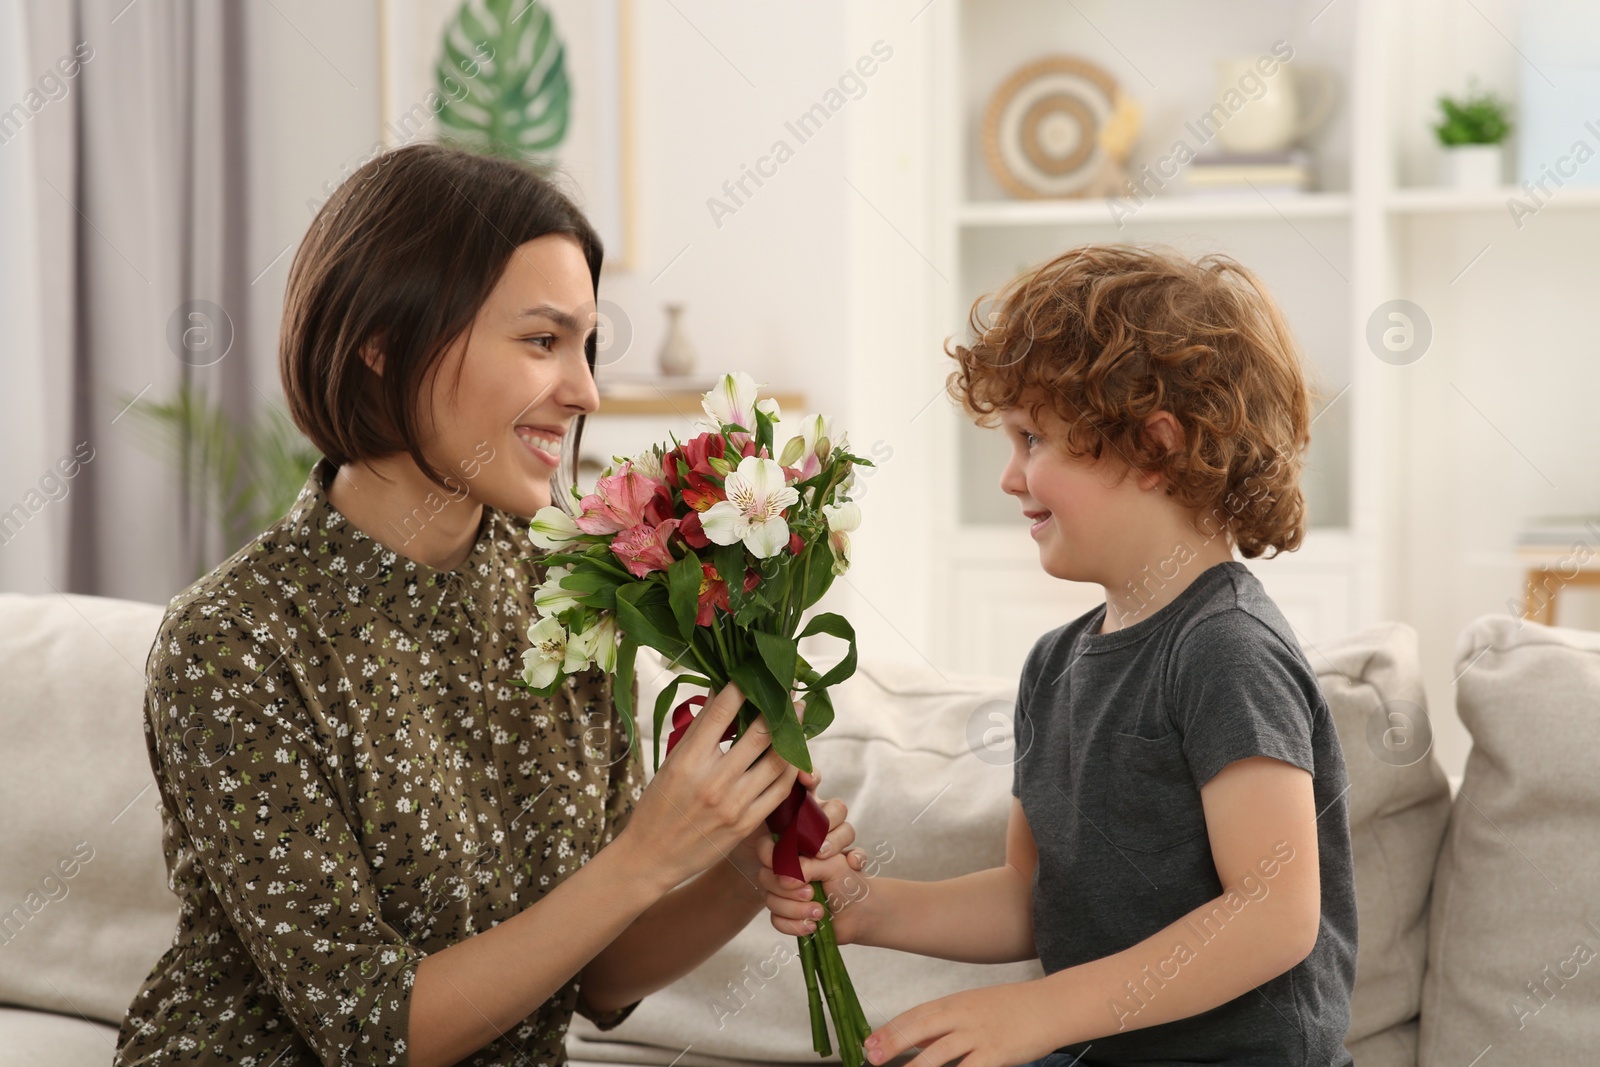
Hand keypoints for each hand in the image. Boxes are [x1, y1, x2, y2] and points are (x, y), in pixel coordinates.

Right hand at [618, 682, 798, 891]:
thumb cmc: (658, 806)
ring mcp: (733, 804)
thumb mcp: (671, 763)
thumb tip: (721, 692)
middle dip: (779, 709)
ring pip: (776, 761)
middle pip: (758, 734)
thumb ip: (699, 730)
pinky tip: (792, 755)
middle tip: (789, 694)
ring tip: (797, 720)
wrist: (651, 857)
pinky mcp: (747, 824)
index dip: (742, 689)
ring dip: (791, 737)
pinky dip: (790, 769)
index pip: (720, 713)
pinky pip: (780, 790)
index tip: (755, 674)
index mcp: (687, 761)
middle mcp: (712, 781)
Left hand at [727, 767, 853, 886]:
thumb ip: (760, 814)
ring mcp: (832, 838)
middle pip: (836, 807)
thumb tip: (759, 808)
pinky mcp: (841, 860)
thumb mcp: (755, 828)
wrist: (772, 878)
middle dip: (827, 818)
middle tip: (811, 834)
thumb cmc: (760, 849)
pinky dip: (857, 857)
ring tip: (820, 854)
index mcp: (799, 803)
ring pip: (847, 830)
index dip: (812, 775)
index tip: (805, 778)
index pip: (812, 780)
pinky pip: (857, 855)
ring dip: (836, 839)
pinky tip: (852, 863)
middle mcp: (819, 817)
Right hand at [756, 801, 869, 944]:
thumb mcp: (833, 864)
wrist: (861, 910)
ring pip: (770, 901)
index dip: (769, 856)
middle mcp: (785, 870)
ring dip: (795, 910)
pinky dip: (794, 925)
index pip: (766, 846)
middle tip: (812, 893)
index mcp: (795, 850)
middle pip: (765, 877)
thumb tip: (784, 879)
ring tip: (820, 912)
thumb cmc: (849, 880)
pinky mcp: (785, 914)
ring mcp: (783, 893)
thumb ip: (807, 865)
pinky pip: (776, 920)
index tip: (786, 868)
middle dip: (789, 890)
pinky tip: (813, 925)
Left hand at [862, 982, 1059, 1066]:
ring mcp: (979, 1034)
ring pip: (939, 1053)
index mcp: (955, 1002)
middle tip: (872, 1057)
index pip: (915, 1015)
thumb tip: (921, 1037)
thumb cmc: (1014, 1008)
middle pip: (920, 1029)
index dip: (891, 1029)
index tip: (869, 1042)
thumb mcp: (976, 1006)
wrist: (1050, 1005)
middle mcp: (962, 1015)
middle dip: (893, 1044)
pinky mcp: (996, 1053)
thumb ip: (949, 1021)